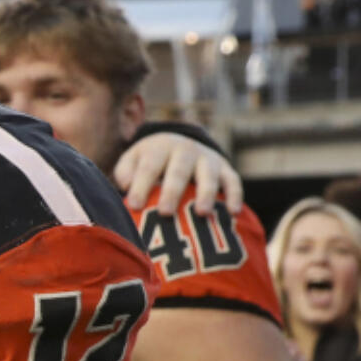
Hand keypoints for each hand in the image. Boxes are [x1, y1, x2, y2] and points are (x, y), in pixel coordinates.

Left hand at [112, 133, 243, 215]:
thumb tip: (127, 187)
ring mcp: (207, 159)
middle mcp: (185, 150)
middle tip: (165, 212)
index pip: (149, 166)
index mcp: (159, 148)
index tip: (134, 206)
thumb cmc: (150, 165)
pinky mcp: (225, 170)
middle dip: (172, 191)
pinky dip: (234, 195)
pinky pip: (233, 181)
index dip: (141, 185)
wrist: (179, 147)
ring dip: (206, 193)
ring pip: (208, 175)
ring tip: (201, 213)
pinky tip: (232, 213)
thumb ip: (125, 174)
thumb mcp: (133, 162)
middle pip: (179, 170)